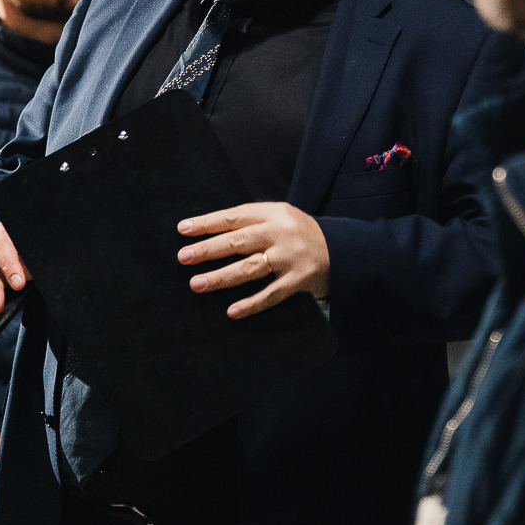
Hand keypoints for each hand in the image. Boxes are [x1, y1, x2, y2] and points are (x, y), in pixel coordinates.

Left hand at [177, 202, 329, 318]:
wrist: (341, 249)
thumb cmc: (298, 233)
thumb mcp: (279, 216)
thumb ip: (250, 221)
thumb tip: (208, 233)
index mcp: (274, 213)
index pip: (234, 216)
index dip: (207, 223)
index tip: (183, 229)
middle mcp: (280, 234)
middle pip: (239, 242)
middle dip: (209, 250)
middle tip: (184, 258)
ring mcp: (289, 259)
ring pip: (250, 269)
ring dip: (222, 277)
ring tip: (197, 284)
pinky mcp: (298, 281)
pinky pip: (271, 295)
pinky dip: (251, 304)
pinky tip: (232, 311)